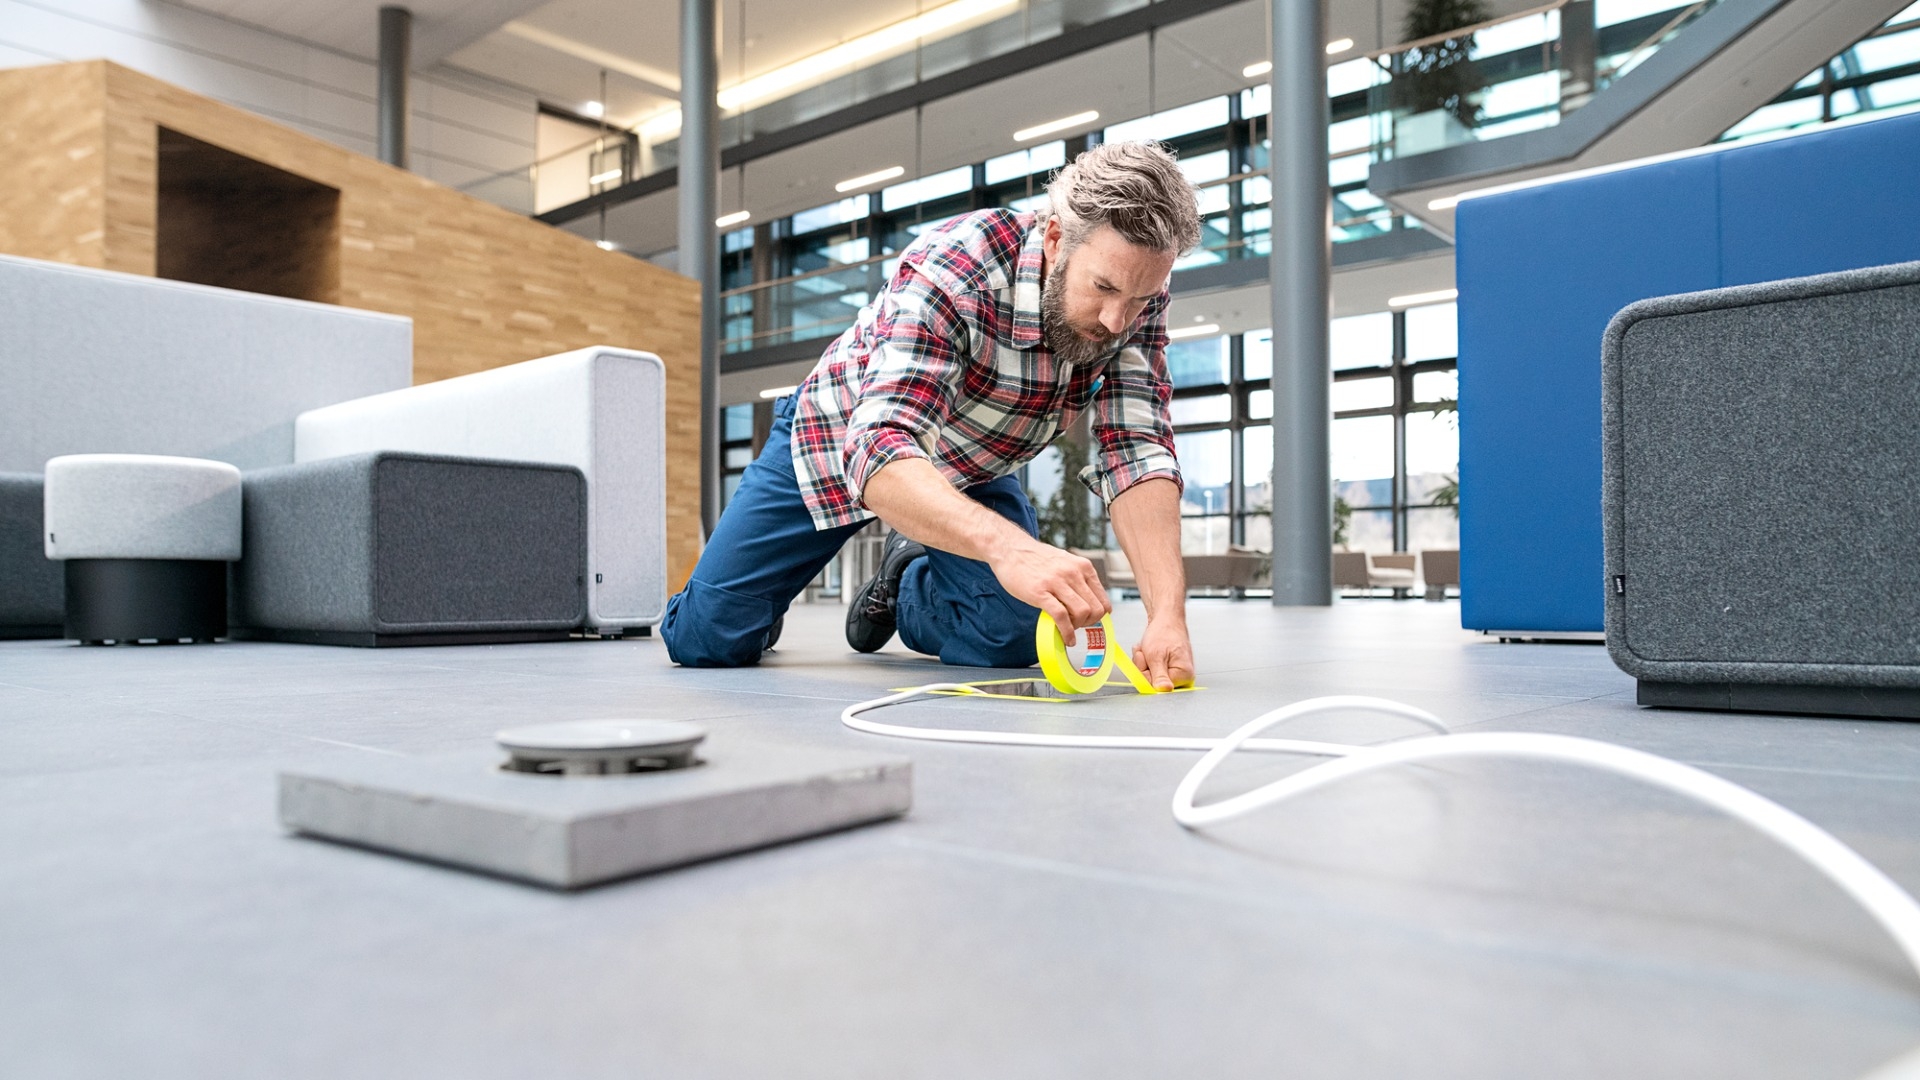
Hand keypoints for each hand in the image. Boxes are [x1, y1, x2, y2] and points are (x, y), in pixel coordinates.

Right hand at [988, 539, 1110, 644]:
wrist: (1009, 549)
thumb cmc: (1035, 558)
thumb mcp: (1065, 562)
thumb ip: (1077, 578)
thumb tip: (1087, 600)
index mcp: (1083, 567)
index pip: (1103, 600)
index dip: (1098, 615)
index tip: (1089, 620)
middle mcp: (1074, 573)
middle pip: (1095, 609)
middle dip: (1089, 623)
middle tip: (1077, 625)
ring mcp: (1057, 582)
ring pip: (1082, 613)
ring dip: (1077, 627)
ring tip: (1068, 628)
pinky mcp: (1040, 592)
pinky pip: (1061, 617)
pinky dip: (1067, 632)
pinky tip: (1066, 638)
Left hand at [1130, 615, 1194, 691]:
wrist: (1167, 620)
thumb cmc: (1164, 633)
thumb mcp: (1156, 656)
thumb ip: (1159, 676)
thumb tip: (1164, 690)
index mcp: (1184, 676)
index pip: (1156, 687)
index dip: (1146, 673)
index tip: (1147, 659)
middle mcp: (1183, 678)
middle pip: (1152, 683)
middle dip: (1143, 667)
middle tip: (1146, 652)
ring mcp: (1175, 675)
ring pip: (1149, 677)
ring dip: (1143, 663)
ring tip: (1149, 649)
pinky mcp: (1168, 671)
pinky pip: (1150, 672)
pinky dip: (1145, 661)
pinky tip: (1150, 651)